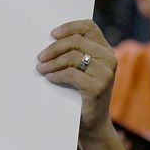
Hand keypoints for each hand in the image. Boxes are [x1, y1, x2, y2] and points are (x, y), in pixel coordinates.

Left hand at [36, 19, 116, 137]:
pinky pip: (70, 73)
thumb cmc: (81, 93)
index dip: (69, 27)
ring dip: (52, 62)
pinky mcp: (98, 87)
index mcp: (105, 50)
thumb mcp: (81, 69)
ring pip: (72, 56)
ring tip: (41, 69)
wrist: (92, 122)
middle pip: (76, 41)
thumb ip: (73, 53)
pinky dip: (56, 75)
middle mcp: (109, 59)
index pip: (89, 27)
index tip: (52, 34)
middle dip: (54, 48)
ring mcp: (106, 73)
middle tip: (40, 57)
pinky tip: (49, 78)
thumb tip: (48, 39)